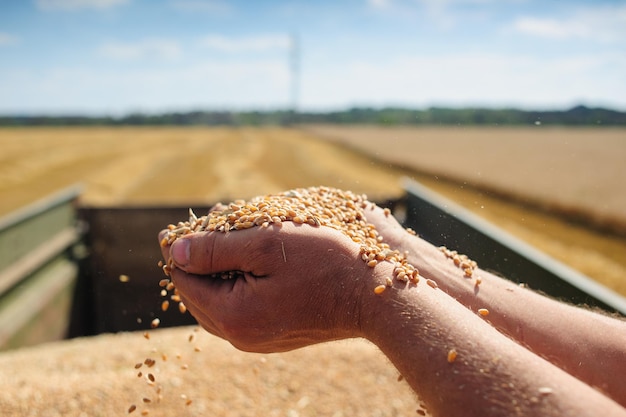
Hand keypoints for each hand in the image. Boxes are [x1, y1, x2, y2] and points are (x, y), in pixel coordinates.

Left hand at [159, 222, 380, 352]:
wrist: (374, 295)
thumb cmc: (325, 262)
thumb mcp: (266, 243)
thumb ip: (215, 248)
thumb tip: (175, 252)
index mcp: (234, 315)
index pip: (184, 280)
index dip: (177, 251)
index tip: (172, 228)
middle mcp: (241, 336)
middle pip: (196, 295)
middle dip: (194, 262)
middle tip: (196, 231)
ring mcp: (259, 340)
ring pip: (217, 304)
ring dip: (214, 274)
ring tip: (219, 243)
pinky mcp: (275, 336)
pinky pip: (239, 311)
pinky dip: (233, 286)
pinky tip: (244, 265)